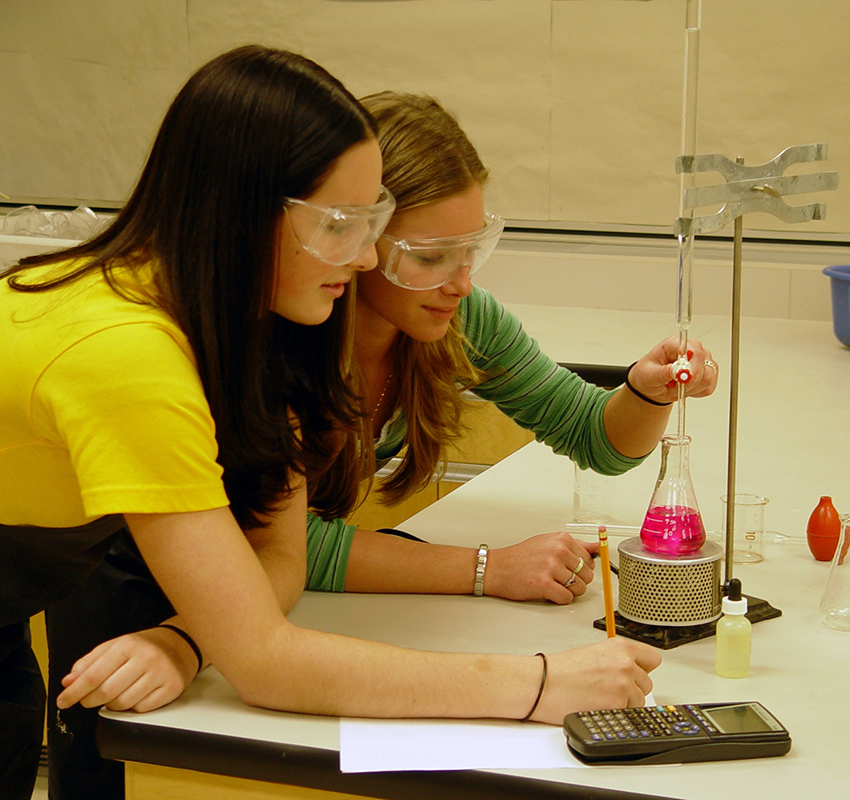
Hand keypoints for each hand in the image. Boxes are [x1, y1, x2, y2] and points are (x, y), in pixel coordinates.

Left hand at [56, 626, 198, 711]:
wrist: (179, 644)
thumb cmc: (142, 647)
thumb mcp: (114, 647)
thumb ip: (89, 663)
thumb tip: (68, 681)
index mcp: (128, 645)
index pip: (93, 675)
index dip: (74, 691)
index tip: (63, 700)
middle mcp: (146, 658)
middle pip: (106, 693)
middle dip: (90, 700)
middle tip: (88, 699)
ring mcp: (161, 674)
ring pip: (123, 704)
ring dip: (112, 704)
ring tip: (117, 692)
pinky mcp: (172, 688)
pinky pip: (141, 709)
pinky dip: (132, 706)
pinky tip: (135, 694)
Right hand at [485, 532, 596, 603]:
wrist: (497, 568)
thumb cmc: (520, 556)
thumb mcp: (548, 542)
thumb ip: (574, 545)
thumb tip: (597, 547)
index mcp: (562, 539)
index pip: (590, 559)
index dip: (581, 569)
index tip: (572, 570)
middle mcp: (558, 551)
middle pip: (587, 575)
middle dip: (577, 581)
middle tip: (560, 579)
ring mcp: (551, 567)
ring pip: (579, 588)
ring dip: (569, 591)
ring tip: (554, 585)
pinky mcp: (544, 584)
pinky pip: (566, 598)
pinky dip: (560, 599)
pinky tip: (549, 592)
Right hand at [532, 638, 661, 723]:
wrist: (544, 684)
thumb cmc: (561, 669)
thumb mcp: (593, 652)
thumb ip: (617, 659)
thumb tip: (632, 671)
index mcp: (620, 646)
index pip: (653, 659)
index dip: (643, 668)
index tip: (636, 673)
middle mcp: (626, 663)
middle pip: (647, 682)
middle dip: (632, 688)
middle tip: (609, 688)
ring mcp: (624, 684)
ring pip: (639, 700)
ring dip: (624, 702)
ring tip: (600, 697)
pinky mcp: (618, 704)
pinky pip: (629, 713)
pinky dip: (617, 712)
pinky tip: (599, 705)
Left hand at [627, 336, 717, 404]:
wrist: (653, 385)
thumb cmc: (649, 375)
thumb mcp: (648, 375)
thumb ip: (661, 373)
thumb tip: (673, 370)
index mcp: (675, 343)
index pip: (694, 350)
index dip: (692, 366)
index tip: (683, 379)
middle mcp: (692, 349)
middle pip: (704, 364)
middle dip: (689, 381)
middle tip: (674, 385)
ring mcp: (702, 360)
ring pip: (708, 377)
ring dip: (691, 388)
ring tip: (676, 386)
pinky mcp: (708, 373)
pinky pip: (708, 387)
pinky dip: (696, 392)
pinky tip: (684, 388)